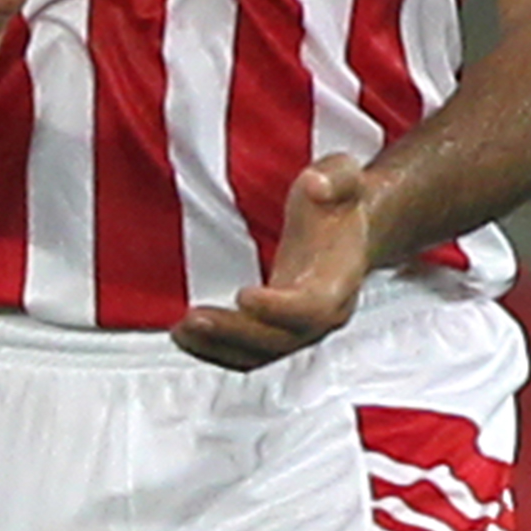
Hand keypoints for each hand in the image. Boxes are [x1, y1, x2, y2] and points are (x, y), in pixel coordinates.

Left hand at [176, 155, 381, 367]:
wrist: (348, 231)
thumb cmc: (340, 205)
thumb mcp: (345, 176)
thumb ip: (336, 177)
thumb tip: (317, 186)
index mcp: (339, 280)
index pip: (315, 308)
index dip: (280, 309)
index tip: (244, 296)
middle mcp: (323, 312)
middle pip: (282, 339)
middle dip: (237, 333)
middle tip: (194, 318)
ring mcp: (298, 327)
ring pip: (261, 354)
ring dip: (219, 348)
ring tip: (182, 330)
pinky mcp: (276, 331)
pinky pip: (248, 354)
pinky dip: (216, 351)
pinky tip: (185, 336)